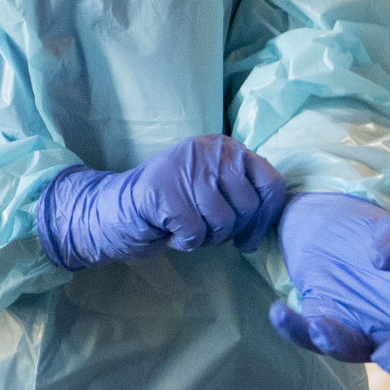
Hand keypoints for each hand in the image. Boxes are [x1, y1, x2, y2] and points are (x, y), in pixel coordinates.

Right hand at [35, 135, 288, 270]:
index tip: (248, 237)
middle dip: (231, 231)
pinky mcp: (164, 192)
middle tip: (205, 231)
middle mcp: (207, 150)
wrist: (117, 207)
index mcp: (224, 147)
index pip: (271, 184)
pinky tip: (169, 231)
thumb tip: (273, 221)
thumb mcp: (213, 187)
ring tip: (185, 227)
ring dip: (206, 238)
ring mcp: (184, 168)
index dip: (265, 218)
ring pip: (223, 223)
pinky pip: (195, 233)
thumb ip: (243, 193)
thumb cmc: (173, 203)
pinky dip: (184, 243)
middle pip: (249, 208)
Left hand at [270, 192, 389, 389]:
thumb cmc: (380, 238)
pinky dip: (294, 327)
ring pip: (348, 348)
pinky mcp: (316, 320)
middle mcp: (389, 332)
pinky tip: (280, 311)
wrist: (332, 225)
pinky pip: (305, 332)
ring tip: (322, 328)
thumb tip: (383, 260)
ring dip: (337, 340)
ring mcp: (352, 330)